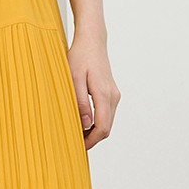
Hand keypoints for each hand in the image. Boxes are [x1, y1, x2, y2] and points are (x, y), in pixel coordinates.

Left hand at [66, 31, 120, 149]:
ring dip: (94, 130)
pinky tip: (83, 120)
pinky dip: (97, 121)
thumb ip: (80, 102)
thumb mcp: (74, 79)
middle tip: (75, 143)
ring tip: (76, 132)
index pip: (102, 128)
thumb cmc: (80, 57)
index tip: (79, 147)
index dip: (91, 141)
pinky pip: (107, 113)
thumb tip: (86, 124)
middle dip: (92, 138)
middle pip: (107, 127)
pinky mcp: (111, 92)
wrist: (92, 41)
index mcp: (104, 94)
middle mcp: (113, 96)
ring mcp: (114, 94)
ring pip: (107, 121)